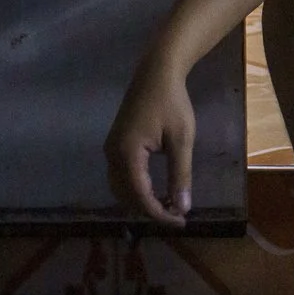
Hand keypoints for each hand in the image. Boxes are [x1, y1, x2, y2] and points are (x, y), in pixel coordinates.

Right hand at [105, 60, 195, 226]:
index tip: (181, 221)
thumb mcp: (182, 139)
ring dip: (141, 201)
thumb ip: (180, 175)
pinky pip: (120, 177)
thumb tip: (182, 207)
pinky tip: (155, 190)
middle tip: (177, 214)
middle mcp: (112, 155)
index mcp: (127, 154)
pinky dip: (136, 189)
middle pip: (126, 197)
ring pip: (121, 189)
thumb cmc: (172, 103)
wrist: (156, 73)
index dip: (159, 214)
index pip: (140, 196)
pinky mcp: (114, 146)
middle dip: (150, 210)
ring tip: (168, 204)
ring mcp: (110, 150)